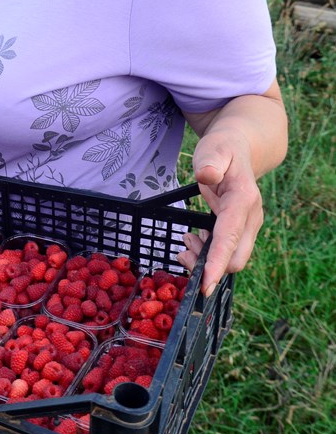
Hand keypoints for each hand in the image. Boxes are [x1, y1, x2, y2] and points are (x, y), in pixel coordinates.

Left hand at [175, 132, 263, 295]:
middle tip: (182, 250)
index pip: (231, 238)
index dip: (217, 263)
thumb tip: (206, 176)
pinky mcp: (242, 230)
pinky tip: (195, 239)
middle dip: (208, 266)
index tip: (205, 284)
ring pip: (233, 260)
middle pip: (236, 259)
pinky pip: (228, 252)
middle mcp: (251, 218)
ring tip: (186, 240)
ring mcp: (249, 226)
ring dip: (207, 260)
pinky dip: (210, 254)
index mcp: (244, 200)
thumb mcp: (214, 149)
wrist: (240, 148)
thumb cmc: (223, 149)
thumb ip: (210, 162)